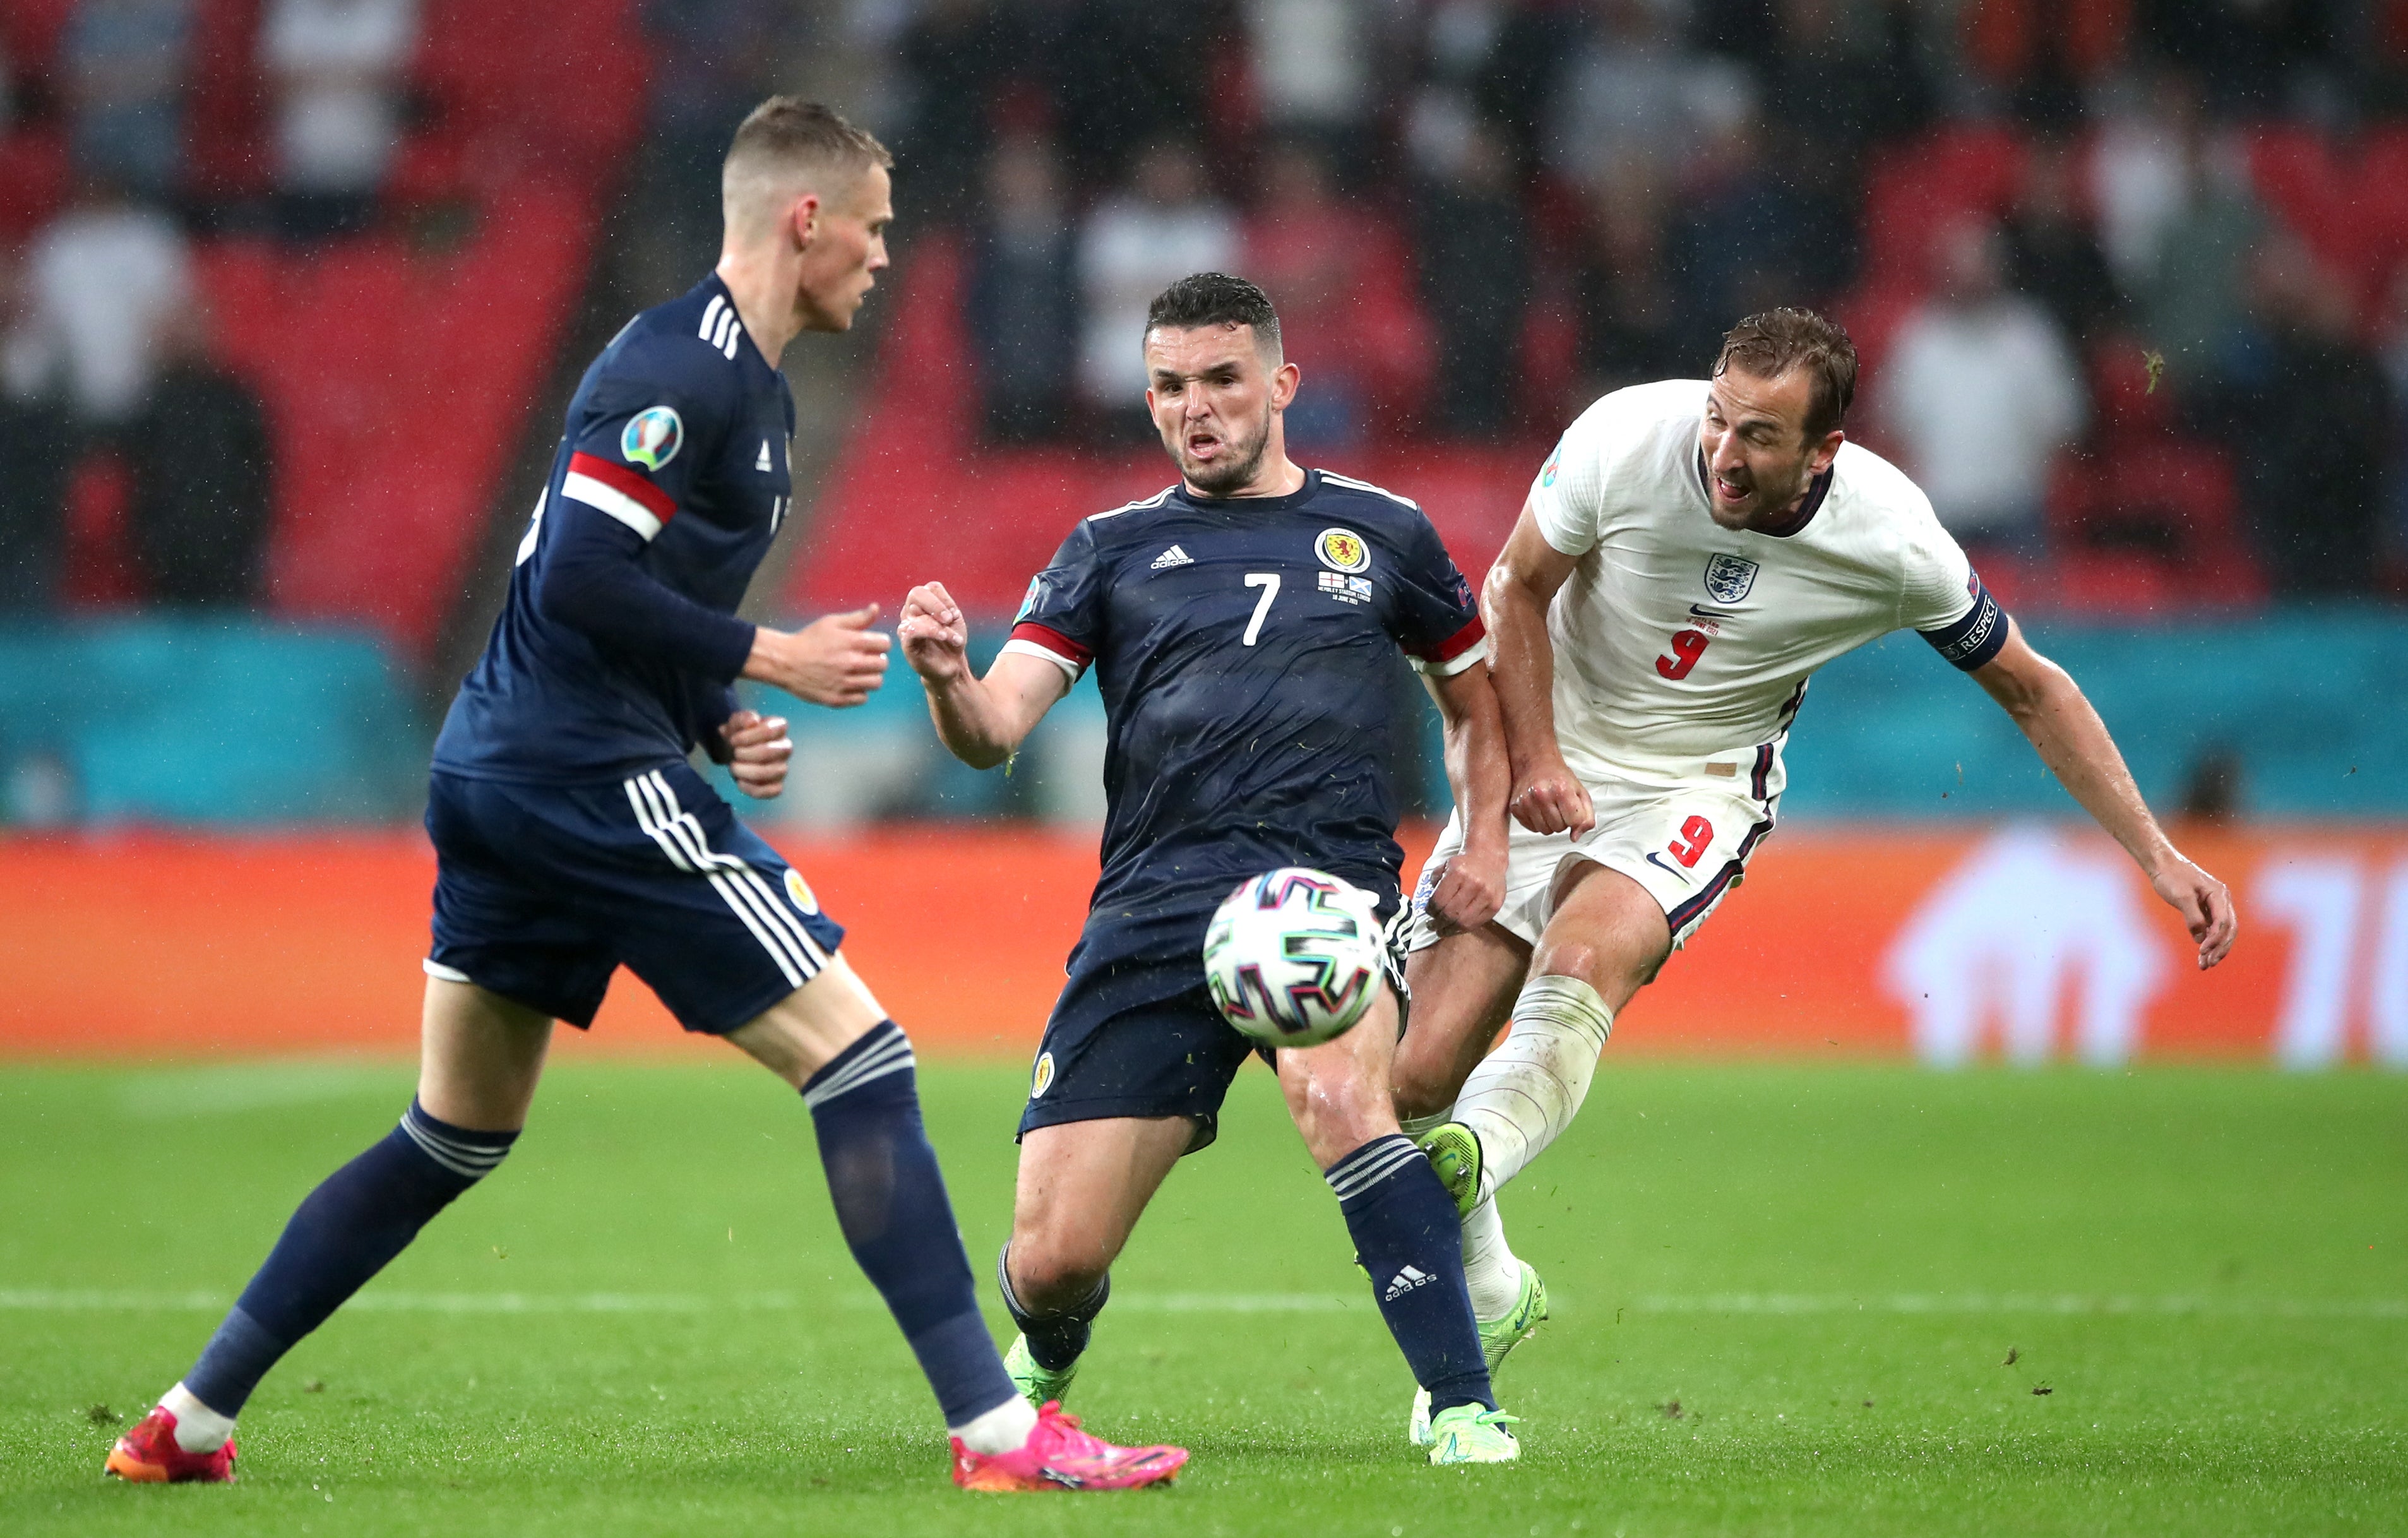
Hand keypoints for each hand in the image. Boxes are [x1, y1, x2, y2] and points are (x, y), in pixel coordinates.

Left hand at [720, 709, 791, 799]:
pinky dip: (752, 789)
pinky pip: (772, 791)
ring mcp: (782, 767)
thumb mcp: (736, 722)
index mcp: (778, 727)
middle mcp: (785, 747)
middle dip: (746, 754)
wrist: (733, 750)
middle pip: (769, 752)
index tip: (733, 740)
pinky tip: (740, 782)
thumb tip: (752, 722)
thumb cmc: (738, 734)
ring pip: (771, 773)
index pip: (769, 731)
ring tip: (733, 767)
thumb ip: (743, 718)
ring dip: (747, 772)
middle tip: (734, 754)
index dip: (747, 737)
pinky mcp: (777, 785)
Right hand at [743, 604, 888, 706]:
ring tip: (859, 672)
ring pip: (876, 683)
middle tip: (865, 659)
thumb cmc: (808, 640)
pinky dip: (859, 692)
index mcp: (851, 642)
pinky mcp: (837, 699)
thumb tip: (876, 608)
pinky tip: (849, 684)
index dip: (880, 643)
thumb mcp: (831, 623)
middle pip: (883, 664)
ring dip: (871, 676)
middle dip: (877, 660)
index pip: (885, 644)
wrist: (784, 662)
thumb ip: (857, 618)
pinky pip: (862, 698)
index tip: (872, 645)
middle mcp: (850, 663)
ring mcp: (843, 683)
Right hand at [897, 580, 969, 686]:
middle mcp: (910, 611)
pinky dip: (929, 631)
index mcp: (923, 602)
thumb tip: (935, 604)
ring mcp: (906, 625)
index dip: (943, 598)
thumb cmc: (952, 640)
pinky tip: (942, 637)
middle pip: (916, 594)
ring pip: (915, 612)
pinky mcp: (906, 642)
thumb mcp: (954, 618)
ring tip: (953, 638)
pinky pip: (912, 630)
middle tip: (949, 619)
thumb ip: (945, 604)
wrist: (952, 664)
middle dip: (936, 606)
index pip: (930, 588)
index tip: (954, 614)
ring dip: (938, 625)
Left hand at [1421, 843, 1505, 935]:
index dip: (1431, 911)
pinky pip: (1477, 923)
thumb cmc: (1465, 863)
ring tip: (1442, 931)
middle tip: (1432, 926)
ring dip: (1450, 930)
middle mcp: (1474, 884)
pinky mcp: (1495, 905)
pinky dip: (1464, 929)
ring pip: (1464, 922)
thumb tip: (1429, 905)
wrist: (1489, 857)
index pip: (1439, 900)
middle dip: (1438, 923)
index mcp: (1458, 873)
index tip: (1428, 913)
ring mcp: (1487, 896)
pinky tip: (1456, 928)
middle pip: (1450, 913)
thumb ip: (1435, 882)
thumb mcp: (1446, 865)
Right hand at [1510, 754, 1595, 837]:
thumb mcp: (1580, 792)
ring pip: (1545, 831)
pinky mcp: (1516, 808)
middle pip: (1559, 828)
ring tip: (1549, 808)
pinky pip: (1532, 828)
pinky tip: (1539, 809)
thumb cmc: (1558, 776)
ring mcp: (1527, 802)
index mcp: (1562, 790)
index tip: (1572, 809)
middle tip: (1559, 806)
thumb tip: (1575, 837)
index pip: (1574, 822)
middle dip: (1562, 820)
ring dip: (1550, 823)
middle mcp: (1542, 796)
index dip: (1575, 818)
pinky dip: (1537, 822)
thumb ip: (1586, 816)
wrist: (1535, 762)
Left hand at [2151, 853, 2237, 969]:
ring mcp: (2215, 905)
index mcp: (2219, 894)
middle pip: (2228, 930)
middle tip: (2208, 964)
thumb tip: (2200, 938)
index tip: (2202, 951)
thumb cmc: (2171, 876)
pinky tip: (2201, 955)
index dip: (2215, 939)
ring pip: (2221, 931)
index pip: (2223, 922)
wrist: (2162, 864)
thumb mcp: (2181, 896)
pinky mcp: (2205, 910)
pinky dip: (2207, 941)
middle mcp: (2221, 900)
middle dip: (2220, 948)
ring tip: (2204, 965)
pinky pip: (2211, 929)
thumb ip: (2192, 916)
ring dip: (2215, 948)